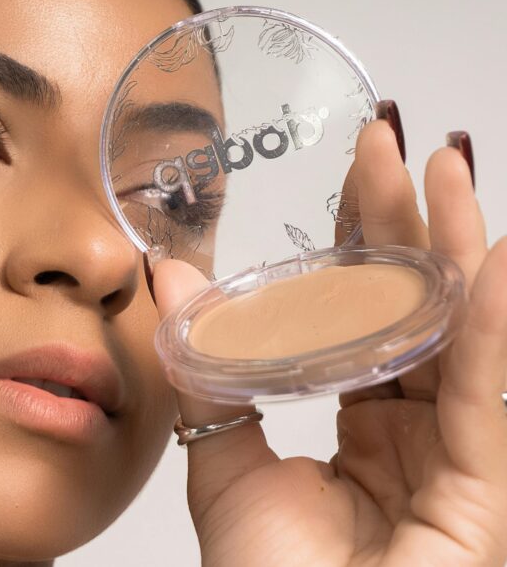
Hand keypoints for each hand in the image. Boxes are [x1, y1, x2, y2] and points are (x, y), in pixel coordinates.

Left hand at [148, 107, 506, 565]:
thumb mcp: (223, 459)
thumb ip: (207, 368)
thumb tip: (169, 277)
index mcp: (361, 431)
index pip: (371, 317)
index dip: (365, 244)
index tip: (354, 171)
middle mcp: (415, 439)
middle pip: (420, 313)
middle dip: (410, 224)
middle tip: (395, 142)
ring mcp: (454, 467)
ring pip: (463, 341)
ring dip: (458, 250)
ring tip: (448, 166)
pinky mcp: (479, 502)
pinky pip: (484, 404)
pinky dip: (493, 330)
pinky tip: (492, 263)